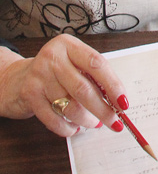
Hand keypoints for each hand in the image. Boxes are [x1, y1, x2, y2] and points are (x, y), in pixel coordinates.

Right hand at [0, 35, 128, 136]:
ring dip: (86, 120)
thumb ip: (92, 75)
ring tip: (93, 123)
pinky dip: (68, 128)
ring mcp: (39, 76)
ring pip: (70, 106)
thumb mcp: (72, 63)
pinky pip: (54, 119)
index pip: (96, 64)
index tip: (123, 101)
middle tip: (115, 121)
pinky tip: (74, 128)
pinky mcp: (30, 95)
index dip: (113, 84)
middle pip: (84, 88)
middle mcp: (53, 57)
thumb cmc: (54, 71)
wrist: (18, 79)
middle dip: (103, 109)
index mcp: (69, 45)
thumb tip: (117, 99)